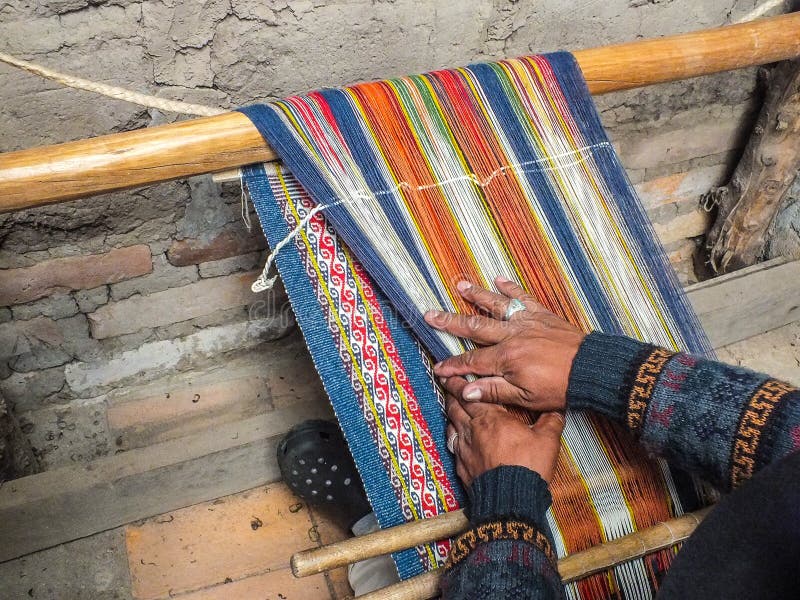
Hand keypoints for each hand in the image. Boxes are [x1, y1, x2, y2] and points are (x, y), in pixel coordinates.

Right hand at [425, 277, 584, 411]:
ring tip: (460, 285)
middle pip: (474, 327)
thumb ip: (494, 391)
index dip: (453, 365)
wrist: (592, 369)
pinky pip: (523, 298)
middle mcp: (512, 336)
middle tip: (430, 315)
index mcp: (506, 359)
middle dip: (450, 322)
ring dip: (477, 296)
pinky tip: (499, 280)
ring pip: (496, 307)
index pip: (471, 362)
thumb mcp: (525, 397)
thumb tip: (465, 390)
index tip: (438, 368)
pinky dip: (511, 288)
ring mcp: (526, 322)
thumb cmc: (560, 387)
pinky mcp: (542, 315)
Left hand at [445, 376, 563, 486]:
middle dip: (451, 394)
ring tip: (451, 407)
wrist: (510, 501)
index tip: (454, 376)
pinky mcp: (461, 466)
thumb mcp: (547, 440)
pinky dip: (453, 436)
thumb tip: (555, 410)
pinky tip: (457, 436)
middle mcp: (472, 430)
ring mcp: (464, 448)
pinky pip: (453, 445)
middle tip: (448, 385)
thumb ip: (550, 420)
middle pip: (455, 407)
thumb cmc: (527, 467)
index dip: (459, 384)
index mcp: (491, 418)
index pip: (469, 394)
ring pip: (451, 425)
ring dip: (451, 414)